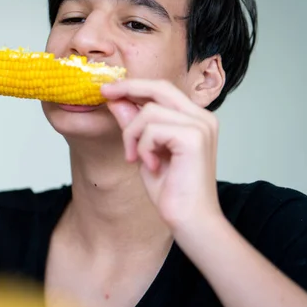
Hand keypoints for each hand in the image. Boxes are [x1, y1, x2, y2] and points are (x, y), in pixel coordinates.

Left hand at [101, 79, 222, 231]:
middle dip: (127, 88)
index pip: (162, 89)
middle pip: (159, 87)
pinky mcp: (194, 137)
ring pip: (149, 111)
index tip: (108, 89)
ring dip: (132, 135)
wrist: (189, 220)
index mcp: (195, 119)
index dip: (134, 86)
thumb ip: (134, 125)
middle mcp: (202, 117)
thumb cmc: (172, 191)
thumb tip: (116, 100)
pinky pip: (152, 128)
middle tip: (104, 94)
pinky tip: (151, 166)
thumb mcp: (144, 151)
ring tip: (136, 159)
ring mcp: (200, 125)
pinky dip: (142, 147)